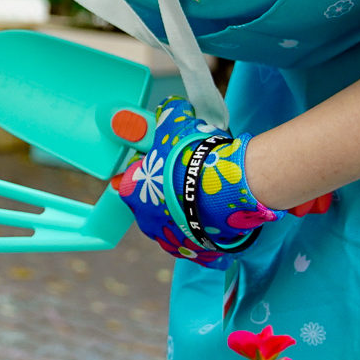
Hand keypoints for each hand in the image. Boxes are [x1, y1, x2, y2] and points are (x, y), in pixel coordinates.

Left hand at [110, 97, 285, 268]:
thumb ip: (165, 114)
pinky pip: (198, 238)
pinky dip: (205, 227)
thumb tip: (168, 106)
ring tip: (206, 192)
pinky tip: (217, 212)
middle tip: (188, 175)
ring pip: (175, 222)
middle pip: (152, 203)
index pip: (131, 180)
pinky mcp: (198, 253)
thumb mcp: (174, 122)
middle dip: (167, 190)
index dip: (148, 168)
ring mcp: (172, 241)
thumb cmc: (193, 153)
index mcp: (132, 192)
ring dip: (186, 210)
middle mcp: (146, 221)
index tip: (165, 161)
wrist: (228, 185)